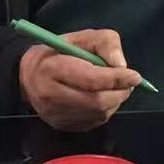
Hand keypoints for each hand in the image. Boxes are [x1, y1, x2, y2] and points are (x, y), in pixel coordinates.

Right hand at [17, 28, 140, 132]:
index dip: (115, 79)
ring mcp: (56, 115)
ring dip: (115, 101)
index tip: (134, 76)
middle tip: (129, 83)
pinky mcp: (62, 126)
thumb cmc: (58, 53)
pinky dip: (106, 110)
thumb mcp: (81, 37)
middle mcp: (51, 96)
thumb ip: (105, 43)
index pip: (89, 79)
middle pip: (96, 101)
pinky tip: (103, 98)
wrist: (29, 77)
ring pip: (98, 114)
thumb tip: (121, 65)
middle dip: (119, 92)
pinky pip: (94, 122)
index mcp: (51, 69)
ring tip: (115, 88)